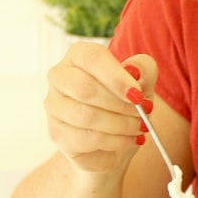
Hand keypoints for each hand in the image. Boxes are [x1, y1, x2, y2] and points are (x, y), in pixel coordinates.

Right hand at [44, 41, 157, 173]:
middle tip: (143, 113)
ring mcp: (53, 105)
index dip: (116, 77)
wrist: (114, 139)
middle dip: (120, 104)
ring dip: (120, 125)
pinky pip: (86, 139)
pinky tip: (127, 140)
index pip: (92, 58)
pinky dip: (113, 141)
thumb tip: (135, 70)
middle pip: (85, 89)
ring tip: (138, 127)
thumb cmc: (125, 102)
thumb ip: (143, 69)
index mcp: (78, 55)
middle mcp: (59, 76)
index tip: (137, 95)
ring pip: (86, 116)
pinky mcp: (56, 132)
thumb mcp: (142, 83)